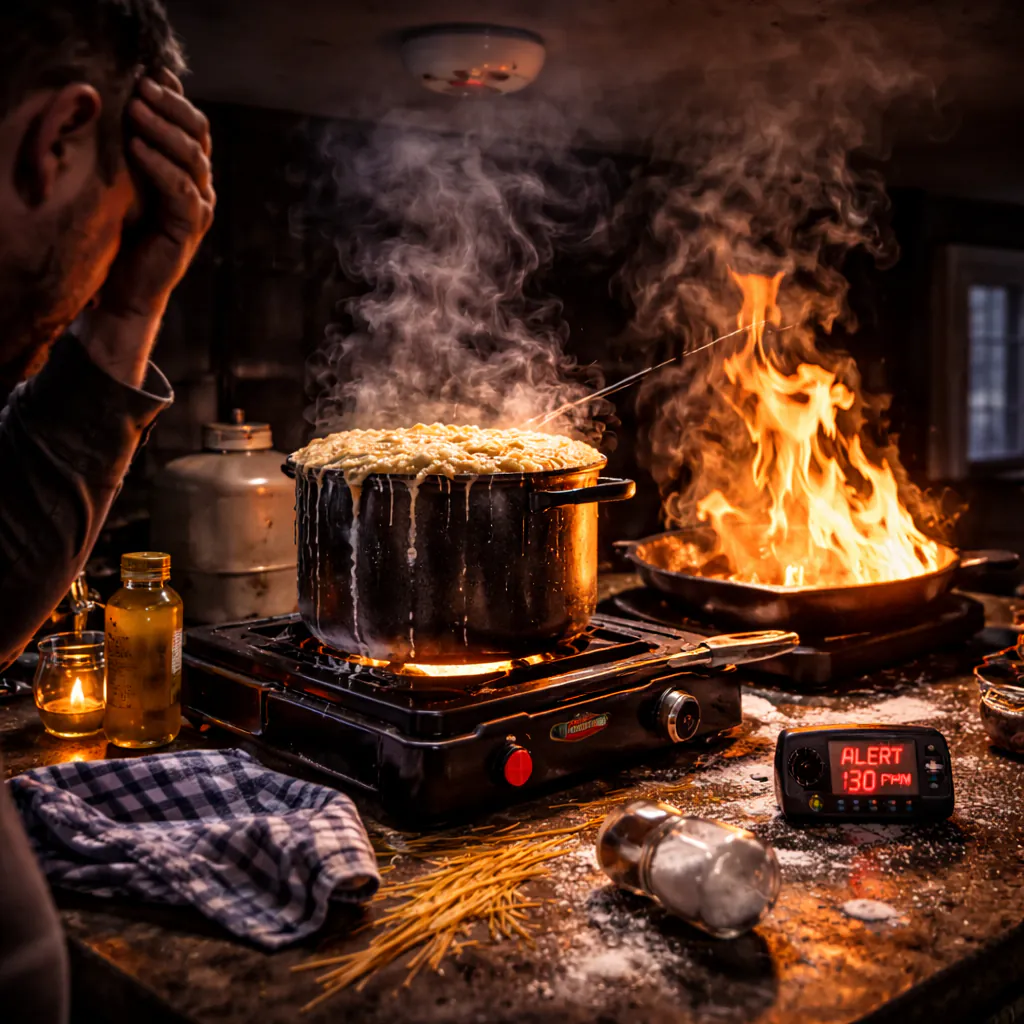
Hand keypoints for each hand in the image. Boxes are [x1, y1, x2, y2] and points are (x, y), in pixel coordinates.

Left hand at [99, 70, 214, 320]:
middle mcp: (201, 185)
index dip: (177, 97)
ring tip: (136, 108)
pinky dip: (160, 166)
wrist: (130, 285)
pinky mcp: (190, 227)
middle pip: (199, 134)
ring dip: (164, 129)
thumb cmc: (127, 232)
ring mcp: (200, 206)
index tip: (152, 71)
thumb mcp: (130, 179)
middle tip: (142, 85)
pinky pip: (181, 190)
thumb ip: (138, 146)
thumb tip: (128, 99)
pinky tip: (137, 148)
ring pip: (193, 157)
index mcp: (190, 171)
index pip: (193, 124)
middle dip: (172, 106)